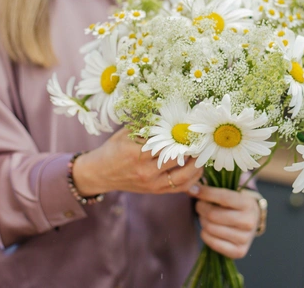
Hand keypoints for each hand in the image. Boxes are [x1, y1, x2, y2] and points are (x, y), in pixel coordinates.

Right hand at [72, 127, 202, 194]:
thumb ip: (148, 125)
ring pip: (183, 176)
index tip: (192, 127)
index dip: (182, 134)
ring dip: (197, 164)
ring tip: (203, 153)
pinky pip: (180, 188)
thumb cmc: (114, 148)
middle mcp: (145, 170)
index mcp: (136, 152)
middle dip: (192, 147)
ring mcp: (151, 183)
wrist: (101, 173)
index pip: (166, 142)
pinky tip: (199, 168)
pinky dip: (193, 179)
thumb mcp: (127, 132)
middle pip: (178, 158)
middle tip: (202, 138)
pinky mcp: (155, 191)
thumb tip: (170, 113)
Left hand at [190, 185, 260, 259]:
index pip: (223, 197)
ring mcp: (245, 239)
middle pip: (213, 215)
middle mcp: (249, 222)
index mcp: (248, 204)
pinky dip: (205, 234)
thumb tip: (190, 188)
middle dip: (201, 208)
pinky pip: (212, 242)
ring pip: (210, 228)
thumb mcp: (230, 193)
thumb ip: (211, 190)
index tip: (193, 189)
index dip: (205, 193)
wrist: (251, 221)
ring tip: (205, 216)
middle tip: (200, 205)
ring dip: (202, 221)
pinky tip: (208, 229)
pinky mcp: (239, 252)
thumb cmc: (235, 205)